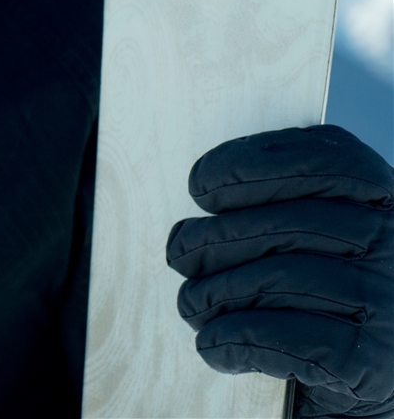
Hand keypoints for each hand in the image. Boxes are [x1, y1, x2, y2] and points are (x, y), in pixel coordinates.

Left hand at [167, 125, 393, 417]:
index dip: (255, 163)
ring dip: (217, 293)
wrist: (366, 397)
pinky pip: (288, 338)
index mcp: (387, 203)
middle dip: (219, 238)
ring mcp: (393, 306)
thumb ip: (278, 208)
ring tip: (192, 303)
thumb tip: (202, 213)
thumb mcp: (315, 242)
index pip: (329, 158)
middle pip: (292, 222)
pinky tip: (214, 344)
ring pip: (281, 279)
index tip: (200, 186)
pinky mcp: (376, 364)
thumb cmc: (324, 306)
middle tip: (180, 253)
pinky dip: (237, 338)